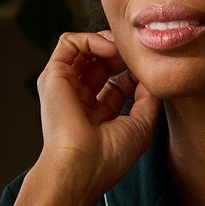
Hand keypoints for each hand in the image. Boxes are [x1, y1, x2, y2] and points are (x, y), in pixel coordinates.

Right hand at [34, 28, 160, 204]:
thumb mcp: (141, 126)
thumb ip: (149, 99)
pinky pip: (69, 43)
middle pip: (103, 65)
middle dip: (122, 55)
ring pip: (85, 51)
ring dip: (108, 43)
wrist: (81, 166)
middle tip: (138, 54)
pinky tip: (109, 49)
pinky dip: (90, 39)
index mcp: (98, 117)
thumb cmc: (110, 156)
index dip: (134, 73)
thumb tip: (152, 76)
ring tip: (124, 48)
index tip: (149, 70)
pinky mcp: (53, 76)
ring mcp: (65, 88)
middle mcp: (80, 101)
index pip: (117, 85)